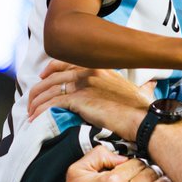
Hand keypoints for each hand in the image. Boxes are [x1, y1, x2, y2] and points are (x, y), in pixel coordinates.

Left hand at [28, 62, 150, 137]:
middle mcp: (90, 71)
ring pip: (50, 89)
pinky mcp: (79, 99)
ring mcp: (83, 84)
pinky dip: (41, 111)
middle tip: (31, 98)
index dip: (52, 68)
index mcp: (101, 67)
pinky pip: (52, 103)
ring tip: (30, 112)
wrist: (143, 118)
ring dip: (36, 101)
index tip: (44, 75)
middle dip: (39, 87)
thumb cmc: (143, 109)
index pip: (69, 62)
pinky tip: (35, 119)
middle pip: (54, 76)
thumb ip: (140, 86)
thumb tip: (151, 85)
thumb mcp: (140, 90)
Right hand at [40, 145, 181, 181]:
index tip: (139, 168)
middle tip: (152, 174)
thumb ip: (98, 155)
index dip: (140, 164)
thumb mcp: (76, 172)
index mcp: (111, 180)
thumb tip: (123, 156)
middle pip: (150, 175)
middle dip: (152, 172)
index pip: (137, 164)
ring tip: (166, 181)